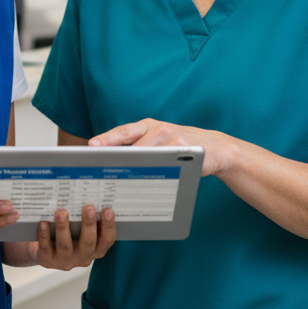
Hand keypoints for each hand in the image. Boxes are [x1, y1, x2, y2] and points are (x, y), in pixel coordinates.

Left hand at [19, 205, 115, 269]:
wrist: (44, 250)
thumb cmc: (69, 234)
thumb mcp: (81, 229)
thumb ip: (87, 219)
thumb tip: (90, 195)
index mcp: (96, 248)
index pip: (107, 239)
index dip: (108, 226)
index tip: (108, 210)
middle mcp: (83, 257)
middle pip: (88, 242)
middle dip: (89, 224)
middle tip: (89, 208)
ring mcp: (66, 261)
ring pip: (65, 245)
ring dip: (63, 228)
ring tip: (61, 213)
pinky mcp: (48, 261)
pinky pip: (46, 248)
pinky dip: (44, 235)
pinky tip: (44, 223)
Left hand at [89, 119, 238, 177]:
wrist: (215, 148)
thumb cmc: (180, 147)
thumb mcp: (159, 140)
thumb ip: (139, 146)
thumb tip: (113, 163)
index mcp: (148, 126)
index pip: (122, 131)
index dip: (107, 138)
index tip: (91, 145)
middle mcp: (157, 129)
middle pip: (131, 141)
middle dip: (114, 153)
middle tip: (99, 164)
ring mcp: (171, 139)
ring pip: (145, 153)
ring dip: (132, 166)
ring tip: (117, 179)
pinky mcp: (183, 150)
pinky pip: (164, 163)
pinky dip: (153, 172)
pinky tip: (144, 182)